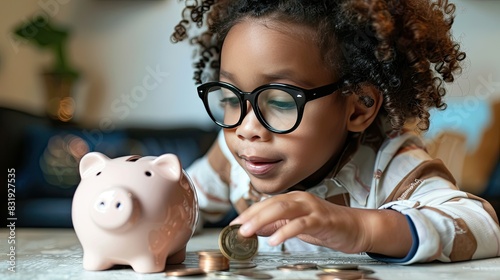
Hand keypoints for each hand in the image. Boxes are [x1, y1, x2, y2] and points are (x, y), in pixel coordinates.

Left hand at [231, 191, 411, 256]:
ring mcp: (312, 208)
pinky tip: (274, 240)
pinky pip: (300, 224)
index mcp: (294, 199)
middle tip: (237, 229)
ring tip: (248, 232)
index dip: (249, 213)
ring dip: (263, 220)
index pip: (266, 204)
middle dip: (252, 216)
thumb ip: (278, 225)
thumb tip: (255, 229)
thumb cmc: (327, 225)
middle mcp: (301, 199)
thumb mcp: (298, 225)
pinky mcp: (321, 219)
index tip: (234, 224)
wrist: (356, 227)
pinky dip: (285, 231)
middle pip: (271, 204)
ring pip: (283, 209)